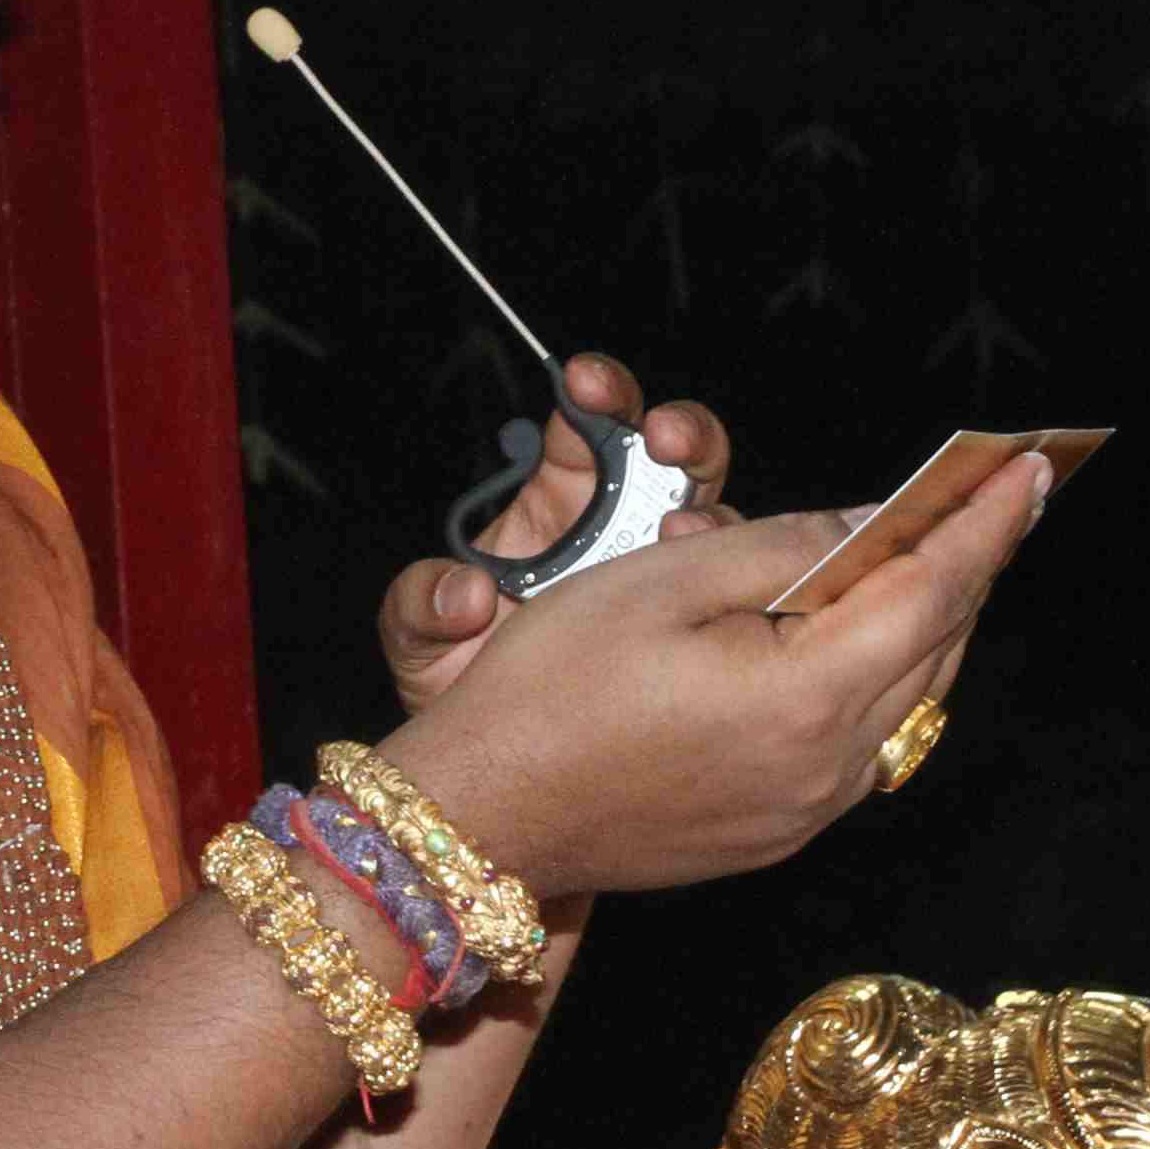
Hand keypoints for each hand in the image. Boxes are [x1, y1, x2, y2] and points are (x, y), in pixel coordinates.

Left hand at [377, 356, 739, 713]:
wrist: (501, 765)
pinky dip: (731, 592)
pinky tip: (709, 602)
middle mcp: (623, 526)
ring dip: (713, 514)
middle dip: (680, 433)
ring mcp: (667, 577)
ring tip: (685, 532)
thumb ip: (419, 606)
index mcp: (557, 500)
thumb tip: (460, 595)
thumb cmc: (460, 683)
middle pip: (676, 454)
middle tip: (664, 439)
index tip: (587, 383)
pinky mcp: (696, 628)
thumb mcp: (418, 642)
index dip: (596, 392)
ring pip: (717, 522)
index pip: (587, 422)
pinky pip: (729, 599)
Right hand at [381, 444, 1045, 898]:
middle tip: (992, 499)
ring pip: (905, 702)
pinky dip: (873, 678)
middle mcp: (826, 768)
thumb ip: (780, 549)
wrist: (480, 822)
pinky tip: (846, 640)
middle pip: (934, 650)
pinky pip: (860, 745)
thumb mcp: (657, 584)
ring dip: (922, 624)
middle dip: (967, 567)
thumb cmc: (546, 695)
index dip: (985, 523)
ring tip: (925, 558)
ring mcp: (804, 812)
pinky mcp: (774, 834)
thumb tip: (863, 528)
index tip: (1028, 468)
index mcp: (804, 698)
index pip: (931, 592)